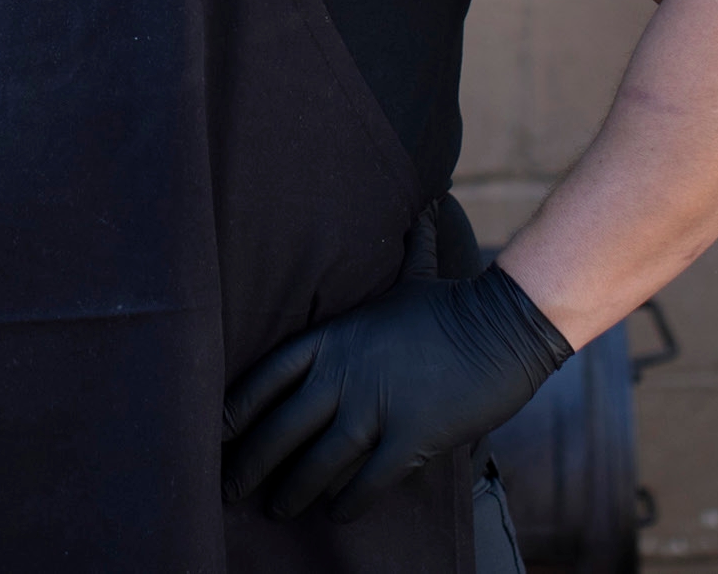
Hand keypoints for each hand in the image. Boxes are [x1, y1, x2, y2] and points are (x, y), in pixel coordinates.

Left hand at [222, 233, 570, 522]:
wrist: (504, 325)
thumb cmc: (452, 302)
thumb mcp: (409, 275)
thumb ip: (401, 249)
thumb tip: (425, 204)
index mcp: (332, 337)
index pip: (267, 376)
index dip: (235, 409)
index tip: (213, 432)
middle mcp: (343, 374)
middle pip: (280, 428)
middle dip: (251, 463)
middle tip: (229, 489)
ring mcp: (374, 408)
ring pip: (316, 462)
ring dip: (292, 491)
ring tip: (277, 509)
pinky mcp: (408, 439)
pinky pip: (366, 482)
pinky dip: (347, 503)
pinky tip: (335, 515)